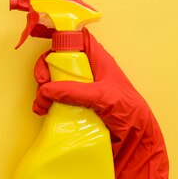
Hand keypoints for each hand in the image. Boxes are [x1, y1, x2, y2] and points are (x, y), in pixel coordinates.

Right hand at [33, 28, 170, 178]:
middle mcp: (87, 72)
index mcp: (98, 60)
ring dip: (42, 89)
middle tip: (41, 83)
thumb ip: (75, 91)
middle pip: (59, 59)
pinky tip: (42, 112)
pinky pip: (55, 98)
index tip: (48, 48)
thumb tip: (46, 90)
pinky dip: (44, 103)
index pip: (77, 38)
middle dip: (45, 68)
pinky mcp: (74, 105)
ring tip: (40, 104)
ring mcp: (80, 89)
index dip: (62, 38)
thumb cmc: (128, 112)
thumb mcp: (103, 97)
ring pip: (54, 79)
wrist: (137, 141)